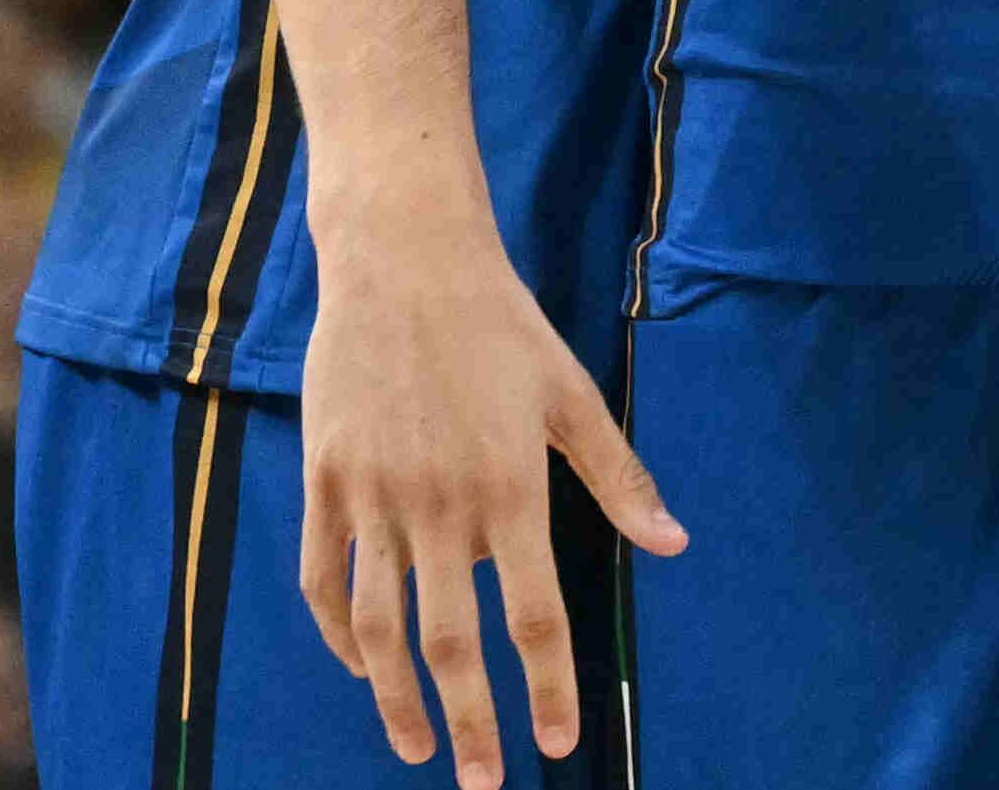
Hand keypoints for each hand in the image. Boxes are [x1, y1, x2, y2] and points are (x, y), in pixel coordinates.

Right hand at [297, 209, 685, 787]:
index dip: (546, 689)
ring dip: (395, 700)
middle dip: (469, 723)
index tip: (555, 745)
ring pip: (377, 627)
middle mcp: (440, 506)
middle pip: (450, 643)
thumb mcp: (573, 397)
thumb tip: (673, 544)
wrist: (404, 261)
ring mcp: (374, 498)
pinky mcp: (325, 482)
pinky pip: (325, 581)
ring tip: (416, 749)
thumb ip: (620, 479)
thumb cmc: (503, 326)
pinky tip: (363, 669)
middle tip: (481, 784)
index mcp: (511, 489)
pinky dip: (340, 636)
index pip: (533, 617)